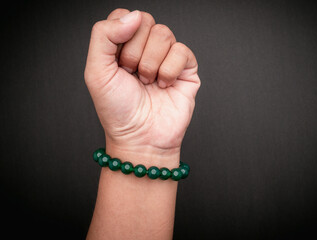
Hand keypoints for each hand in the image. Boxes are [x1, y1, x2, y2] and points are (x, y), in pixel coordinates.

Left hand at [84, 9, 199, 163]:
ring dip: (151, 64)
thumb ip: (105, 35)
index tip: (118, 61)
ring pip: (164, 34)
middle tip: (132, 75)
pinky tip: (164, 85)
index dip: (120, 35)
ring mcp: (166, 57)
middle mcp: (146, 48)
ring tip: (148, 82)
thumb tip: (134, 16)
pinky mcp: (185, 68)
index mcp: (123, 46)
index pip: (124, 15)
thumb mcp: (97, 71)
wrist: (141, 138)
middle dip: (135, 53)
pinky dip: (169, 71)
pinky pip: (182, 50)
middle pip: (145, 20)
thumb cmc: (118, 110)